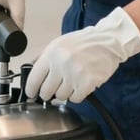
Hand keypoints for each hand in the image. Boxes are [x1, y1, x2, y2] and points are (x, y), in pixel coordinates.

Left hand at [25, 7, 139, 103]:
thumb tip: (31, 74)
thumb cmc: (84, 43)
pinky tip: (81, 84)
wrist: (108, 41)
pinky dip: (77, 95)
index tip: (32, 94)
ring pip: (61, 97)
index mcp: (52, 52)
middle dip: (49, 93)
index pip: (34, 79)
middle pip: (46, 92)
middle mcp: (62, 63)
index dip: (31, 90)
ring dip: (65, 92)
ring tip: (73, 81)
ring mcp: (75, 74)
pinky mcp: (87, 83)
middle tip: (55, 88)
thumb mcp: (60, 44)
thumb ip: (45, 58)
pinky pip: (75, 99)